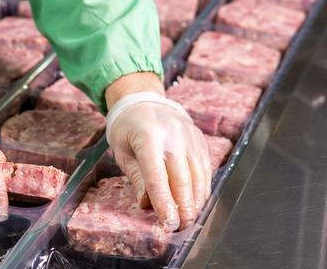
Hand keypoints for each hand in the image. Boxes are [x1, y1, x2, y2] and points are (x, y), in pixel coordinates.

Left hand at [106, 73, 210, 230]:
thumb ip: (135, 176)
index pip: (157, 176)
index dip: (164, 201)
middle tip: (181, 227)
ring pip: (198, 174)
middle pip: (182, 177)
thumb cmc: (127, 128)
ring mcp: (190, 137)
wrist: (143, 100)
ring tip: (190, 219)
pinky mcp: (199, 140)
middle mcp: (173, 136)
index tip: (168, 222)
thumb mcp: (121, 150)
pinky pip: (205, 168)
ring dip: (196, 200)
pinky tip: (198, 202)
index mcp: (148, 137)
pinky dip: (203, 188)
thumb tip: (146, 203)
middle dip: (183, 206)